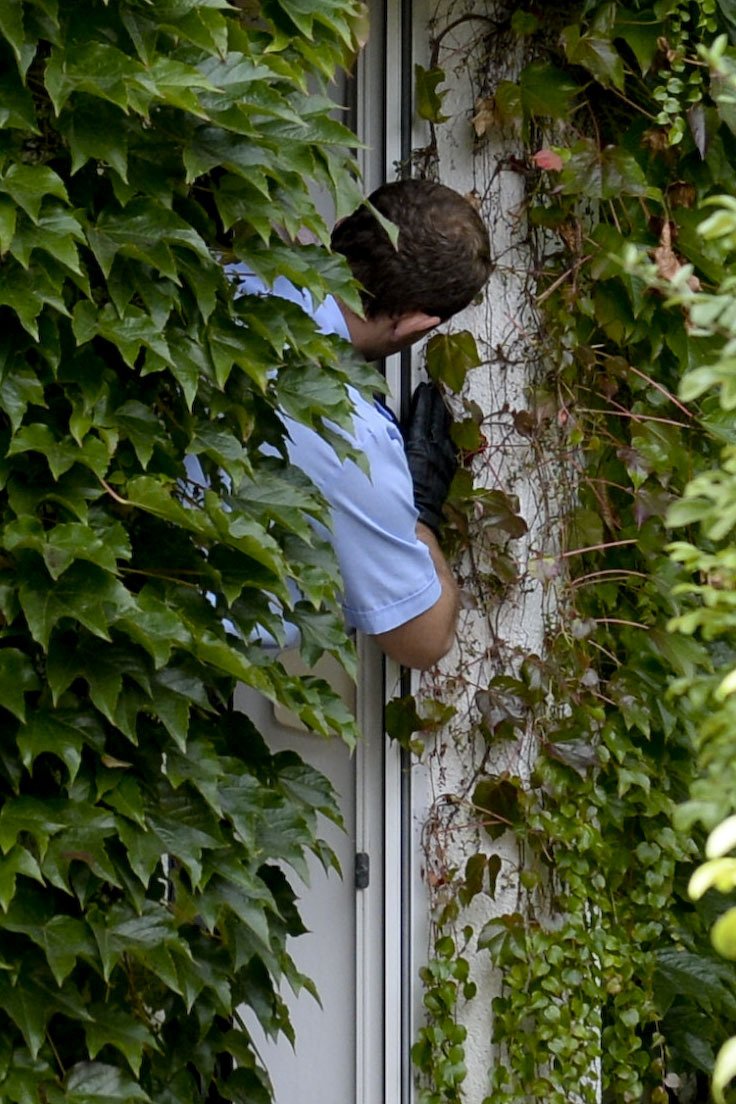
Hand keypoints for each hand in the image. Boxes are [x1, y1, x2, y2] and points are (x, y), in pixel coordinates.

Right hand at [402, 382, 457, 534]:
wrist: (416, 518)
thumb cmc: (397, 493)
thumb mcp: (389, 461)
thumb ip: (391, 439)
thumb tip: (387, 422)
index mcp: (418, 444)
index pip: (422, 415)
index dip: (423, 400)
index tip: (424, 389)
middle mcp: (434, 449)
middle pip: (437, 420)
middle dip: (436, 404)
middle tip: (434, 392)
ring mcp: (444, 460)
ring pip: (446, 433)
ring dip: (444, 419)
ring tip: (442, 408)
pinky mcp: (448, 472)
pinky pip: (450, 449)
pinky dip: (447, 438)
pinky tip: (446, 435)